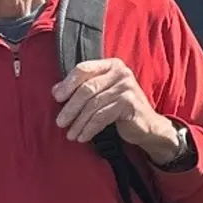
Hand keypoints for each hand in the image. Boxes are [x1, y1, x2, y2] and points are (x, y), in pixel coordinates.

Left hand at [52, 58, 177, 160]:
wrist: (147, 124)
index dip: (68, 83)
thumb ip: (81, 88)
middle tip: (60, 122)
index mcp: (111, 65)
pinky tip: (83, 137)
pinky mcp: (130, 103)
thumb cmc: (119, 108)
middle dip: (70, 108)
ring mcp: (127, 86)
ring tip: (70, 134)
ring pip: (93, 105)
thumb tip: (55, 90)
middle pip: (87, 89)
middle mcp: (121, 72)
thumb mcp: (101, 94)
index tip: (57, 98)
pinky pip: (102, 116)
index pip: (83, 69)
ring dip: (79, 122)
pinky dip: (89, 128)